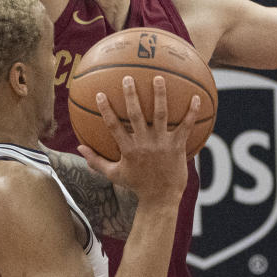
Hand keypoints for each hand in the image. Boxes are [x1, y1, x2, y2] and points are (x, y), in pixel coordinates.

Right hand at [77, 75, 195, 206]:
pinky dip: (192, 112)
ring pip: (160, 115)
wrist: (161, 198)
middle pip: (136, 115)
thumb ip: (95, 161)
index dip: (106, 110)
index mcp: (128, 149)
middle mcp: (144, 143)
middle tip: (128, 78)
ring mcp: (162, 143)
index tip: (100, 94)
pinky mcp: (178, 146)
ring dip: (160, 95)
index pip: (113, 126)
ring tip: (159, 77)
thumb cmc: (137, 185)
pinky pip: (185, 126)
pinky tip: (197, 97)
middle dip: (131, 95)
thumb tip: (79, 148)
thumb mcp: (113, 174)